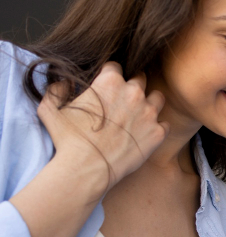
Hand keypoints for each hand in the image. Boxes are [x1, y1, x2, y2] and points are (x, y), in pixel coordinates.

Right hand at [37, 62, 166, 196]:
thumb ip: (56, 89)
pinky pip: (164, 124)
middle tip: (123, 101)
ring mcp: (149, 113)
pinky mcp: (157, 133)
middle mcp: (133, 93)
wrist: (86, 169)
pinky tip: (146, 134)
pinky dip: (157, 128)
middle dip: (132, 87)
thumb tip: (65, 83)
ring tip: (139, 115)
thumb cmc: (66, 140)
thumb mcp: (50, 108)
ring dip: (150, 103)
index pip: (115, 67)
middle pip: (139, 79)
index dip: (109, 76)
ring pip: (157, 98)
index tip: (106, 87)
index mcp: (110, 82)